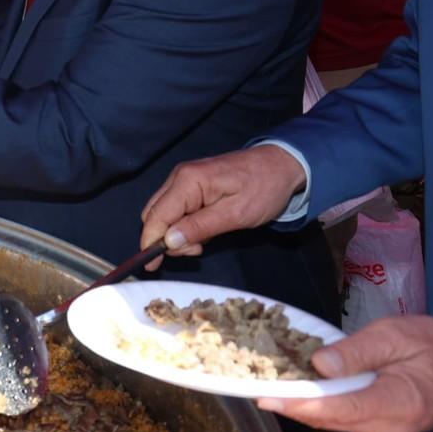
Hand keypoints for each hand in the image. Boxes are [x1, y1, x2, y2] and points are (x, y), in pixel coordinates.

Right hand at [138, 145, 305, 264]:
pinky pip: (176, 207)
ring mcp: (184, 179)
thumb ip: (200, 227)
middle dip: (166, 238)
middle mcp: (179, 177)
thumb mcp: (236, 214)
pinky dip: (183, 224)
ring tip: (203, 242)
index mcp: (188, 181)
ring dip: (176, 233)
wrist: (282, 165)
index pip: (157, 215)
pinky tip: (204, 230)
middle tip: (195, 251)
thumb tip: (169, 242)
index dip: (150, 241)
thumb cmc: (264, 189)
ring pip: (163, 212)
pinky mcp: (192, 184)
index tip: (150, 266)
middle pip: (154, 213)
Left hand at [259, 316, 432, 431]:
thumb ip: (357, 351)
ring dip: (301, 401)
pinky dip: (319, 403)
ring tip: (271, 376)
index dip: (299, 403)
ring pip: (330, 420)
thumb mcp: (397, 335)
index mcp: (396, 404)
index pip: (338, 408)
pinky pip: (339, 419)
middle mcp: (387, 429)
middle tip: (254, 378)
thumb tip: (320, 363)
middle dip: (290, 399)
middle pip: (327, 417)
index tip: (266, 396)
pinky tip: (304, 382)